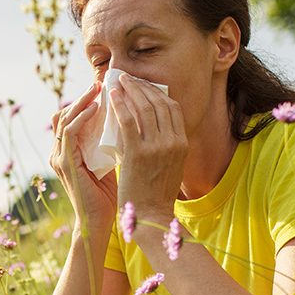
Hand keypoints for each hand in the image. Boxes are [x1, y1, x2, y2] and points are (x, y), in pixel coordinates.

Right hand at [50, 81, 118, 232]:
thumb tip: (134, 122)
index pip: (73, 118)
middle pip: (65, 113)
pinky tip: (97, 108)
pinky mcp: (63, 164)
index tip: (109, 89)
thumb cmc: (113, 195)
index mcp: (70, 152)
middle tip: (103, 82)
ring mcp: (59, 157)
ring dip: (82, 100)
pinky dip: (81, 117)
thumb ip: (115, 143)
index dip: (87, 101)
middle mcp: (59, 152)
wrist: (102, 222)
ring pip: (64, 118)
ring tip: (100, 88)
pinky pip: (69, 132)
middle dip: (84, 96)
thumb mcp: (113, 162)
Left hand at [108, 73, 186, 221]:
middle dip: (142, 87)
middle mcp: (172, 142)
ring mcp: (156, 147)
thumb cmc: (156, 192)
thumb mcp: (170, 165)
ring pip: (143, 108)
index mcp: (182, 144)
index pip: (172, 108)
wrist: (150, 215)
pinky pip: (127, 121)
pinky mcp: (137, 153)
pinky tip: (112, 97)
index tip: (144, 86)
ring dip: (130, 91)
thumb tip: (148, 122)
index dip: (158, 93)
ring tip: (119, 82)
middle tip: (128, 79)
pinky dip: (120, 105)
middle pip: (159, 103)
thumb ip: (164, 144)